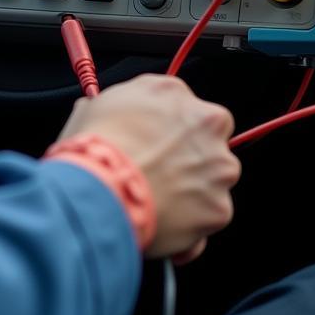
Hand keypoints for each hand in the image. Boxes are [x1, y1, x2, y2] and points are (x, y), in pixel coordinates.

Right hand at [56, 75, 239, 261]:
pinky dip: (189, 223)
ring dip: (192, 189)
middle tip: (159, 170)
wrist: (102, 191)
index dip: (167, 126)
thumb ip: (121, 106)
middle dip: (190, 155)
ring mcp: (218, 166)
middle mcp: (204, 123)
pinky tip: (160, 222)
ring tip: (156, 201)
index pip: (182, 105)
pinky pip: (207, 216)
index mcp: (174, 92)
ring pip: (213, 178)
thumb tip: (115, 115)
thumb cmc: (94, 148)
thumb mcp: (97, 106)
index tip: (156, 141)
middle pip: (207, 137)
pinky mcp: (219, 207)